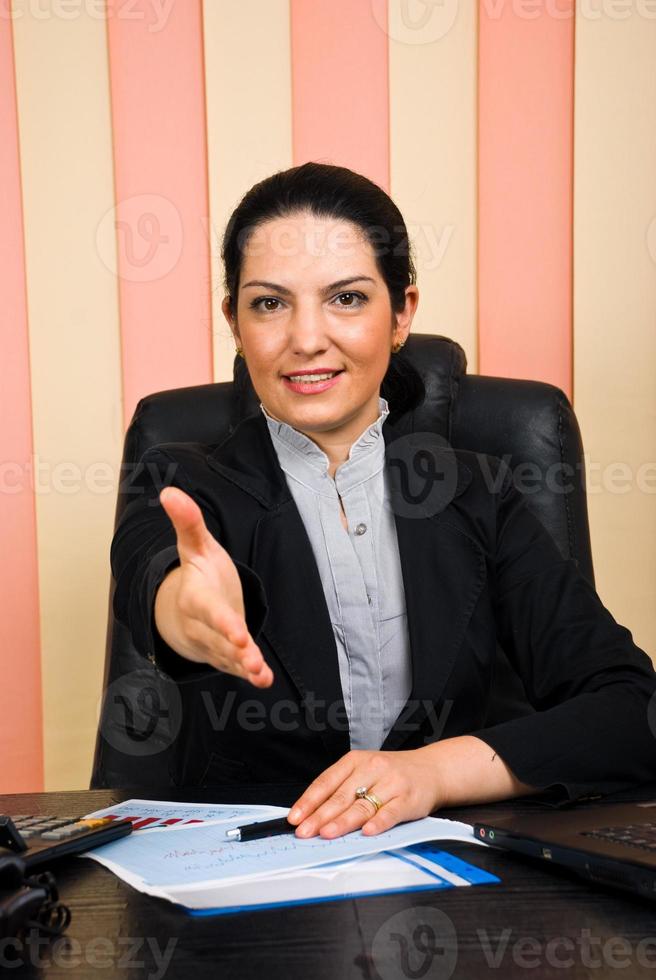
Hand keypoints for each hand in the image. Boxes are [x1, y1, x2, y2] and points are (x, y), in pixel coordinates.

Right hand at [155, 486, 272, 686]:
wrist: (187, 610)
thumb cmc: (198, 575)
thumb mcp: (196, 546)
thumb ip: (188, 522)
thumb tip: (169, 491)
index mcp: (196, 598)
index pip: (208, 611)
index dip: (222, 621)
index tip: (238, 632)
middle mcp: (202, 625)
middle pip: (218, 639)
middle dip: (234, 649)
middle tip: (251, 656)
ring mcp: (214, 644)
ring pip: (229, 658)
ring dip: (245, 665)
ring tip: (260, 672)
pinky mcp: (227, 656)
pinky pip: (237, 668)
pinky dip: (251, 675)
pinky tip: (264, 680)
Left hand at [287, 748, 445, 838]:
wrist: (432, 769)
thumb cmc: (392, 773)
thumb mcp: (364, 771)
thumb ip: (342, 789)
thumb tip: (312, 814)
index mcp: (356, 760)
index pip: (327, 781)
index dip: (309, 801)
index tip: (294, 818)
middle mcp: (372, 768)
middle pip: (342, 796)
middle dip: (320, 816)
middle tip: (304, 832)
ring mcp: (391, 783)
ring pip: (363, 805)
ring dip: (343, 822)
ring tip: (326, 834)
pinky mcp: (408, 799)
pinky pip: (391, 813)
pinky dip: (378, 823)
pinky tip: (366, 832)